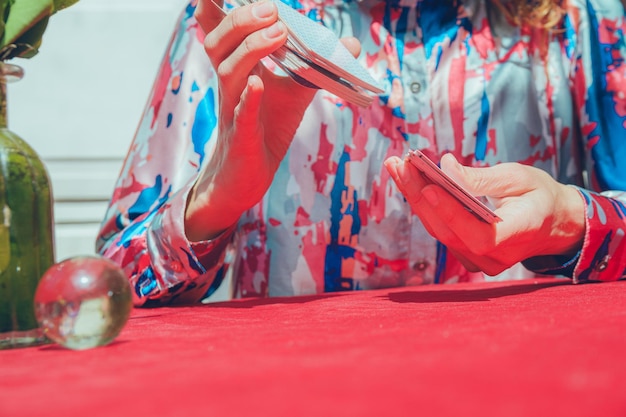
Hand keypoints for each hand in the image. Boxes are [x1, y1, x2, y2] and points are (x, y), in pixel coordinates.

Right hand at [186, 0, 359, 240]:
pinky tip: (258, 85)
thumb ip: (316, 68)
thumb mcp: (293, 94)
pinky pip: (240, 116)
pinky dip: (248, 99)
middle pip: (218, 44)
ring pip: (227, 73)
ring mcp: (232, 112)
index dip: (213, 7)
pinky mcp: (241, 139)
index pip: (219, 31)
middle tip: (272, 10)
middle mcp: (229, 85)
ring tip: (276, 33)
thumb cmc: (266, 128)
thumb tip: (350, 44)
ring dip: (250, 50)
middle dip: (242, 21)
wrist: (247, 175)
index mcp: (237, 69)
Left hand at [384, 153, 585, 275]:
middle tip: (399, 164)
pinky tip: (410, 182)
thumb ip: (482, 178)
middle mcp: (498, 256)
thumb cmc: (539, 195)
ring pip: (440, 231)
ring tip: (397, 168)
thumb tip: (445, 167)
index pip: (480, 234)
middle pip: (450, 231)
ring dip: (415, 198)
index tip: (429, 187)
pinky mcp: (468, 256)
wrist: (553, 223)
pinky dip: (425, 205)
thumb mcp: (519, 177)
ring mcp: (482, 261)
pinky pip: (441, 231)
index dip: (453, 214)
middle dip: (420, 195)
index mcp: (521, 234)